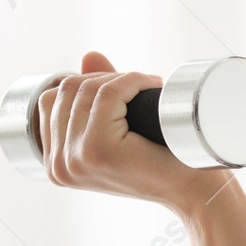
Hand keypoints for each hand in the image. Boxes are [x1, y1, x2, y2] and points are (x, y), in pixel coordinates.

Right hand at [36, 51, 229, 214]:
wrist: (195, 190)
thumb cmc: (163, 162)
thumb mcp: (120, 130)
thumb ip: (98, 96)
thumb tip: (89, 56)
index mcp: (57, 164)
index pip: (50, 100)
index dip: (86, 83)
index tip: (120, 90)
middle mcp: (58, 165)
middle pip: (67, 90)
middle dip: (105, 79)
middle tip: (139, 86)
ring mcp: (74, 158)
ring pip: (88, 89)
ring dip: (121, 79)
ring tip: (147, 88)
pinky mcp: (97, 148)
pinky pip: (107, 93)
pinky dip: (131, 81)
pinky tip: (151, 87)